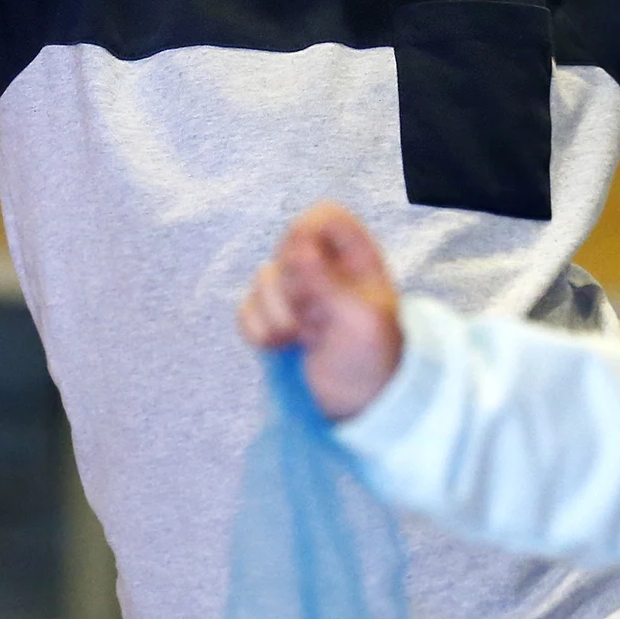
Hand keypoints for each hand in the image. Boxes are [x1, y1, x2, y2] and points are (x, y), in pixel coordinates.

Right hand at [237, 202, 404, 419]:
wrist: (361, 401)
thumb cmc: (373, 355)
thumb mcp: (360, 318)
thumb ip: (328, 282)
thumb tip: (299, 249)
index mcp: (355, 258)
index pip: (324, 217)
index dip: (307, 232)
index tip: (304, 262)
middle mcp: (322, 269)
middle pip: (285, 248)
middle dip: (291, 286)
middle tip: (313, 315)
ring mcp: (295, 294)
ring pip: (261, 280)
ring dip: (274, 313)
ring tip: (301, 338)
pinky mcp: (273, 321)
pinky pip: (246, 311)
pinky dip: (256, 329)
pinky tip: (279, 347)